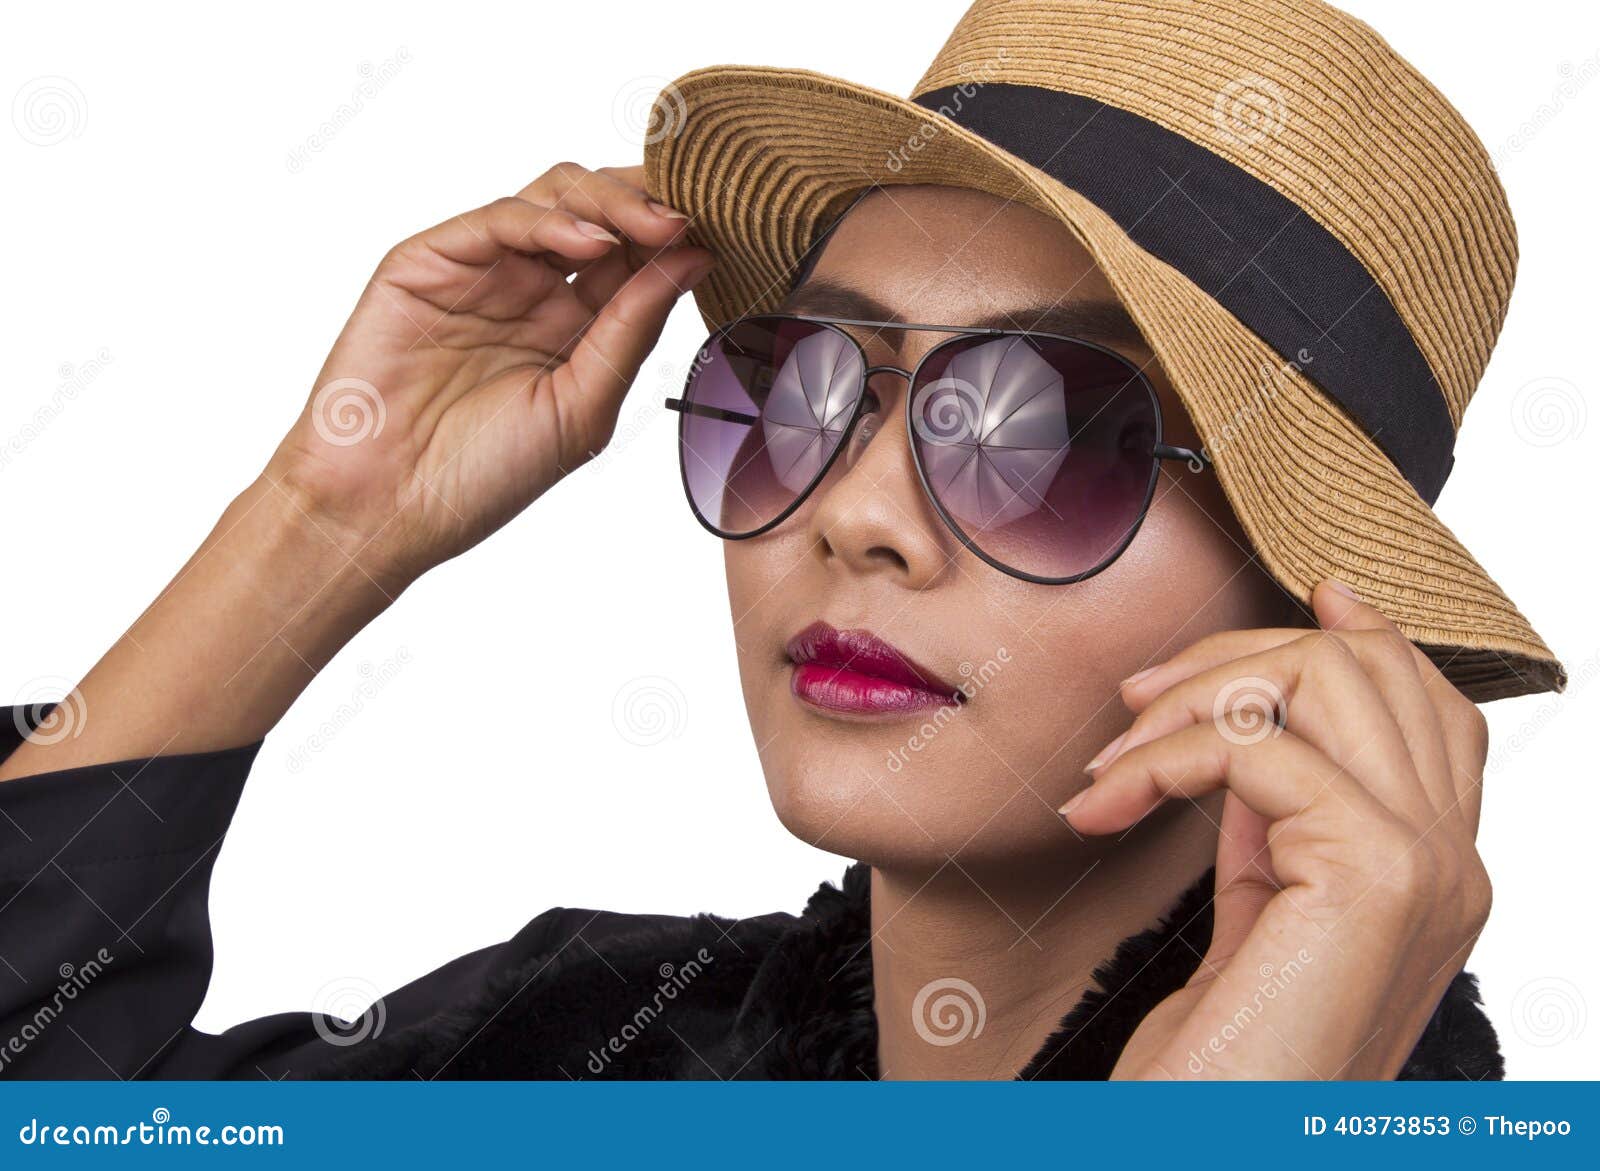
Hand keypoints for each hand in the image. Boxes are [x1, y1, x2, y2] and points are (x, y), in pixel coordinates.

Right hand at [265, 163, 710, 588]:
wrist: (387, 509)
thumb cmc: (482, 476)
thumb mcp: (583, 405)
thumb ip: (632, 328)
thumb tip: (695, 258)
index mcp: (574, 327)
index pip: (636, 258)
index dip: (678, 238)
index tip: (728, 232)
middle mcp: (531, 289)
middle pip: (601, 212)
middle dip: (652, 205)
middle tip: (697, 215)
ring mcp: (481, 271)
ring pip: (554, 197)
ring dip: (612, 202)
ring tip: (654, 225)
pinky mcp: (428, 261)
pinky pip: (497, 218)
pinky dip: (547, 219)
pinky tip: (589, 241)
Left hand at [1061, 581, 1492, 1078]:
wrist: (1209, 1148)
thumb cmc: (1223, 1060)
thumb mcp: (1260, 913)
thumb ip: (1276, 824)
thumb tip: (1251, 728)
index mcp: (1436, 872)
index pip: (1432, 708)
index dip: (1370, 635)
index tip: (1307, 593)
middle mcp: (1455, 865)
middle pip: (1369, 670)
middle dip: (1234, 658)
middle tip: (1134, 707)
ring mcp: (1429, 867)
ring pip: (1323, 681)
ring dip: (1189, 698)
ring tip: (1113, 767)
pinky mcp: (1374, 874)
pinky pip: (1256, 745)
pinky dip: (1161, 757)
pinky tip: (1107, 805)